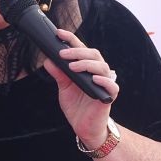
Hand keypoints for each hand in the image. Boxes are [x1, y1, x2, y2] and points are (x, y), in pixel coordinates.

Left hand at [42, 29, 118, 147]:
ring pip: (102, 67)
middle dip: (77, 51)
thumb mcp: (63, 88)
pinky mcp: (110, 96)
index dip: (71, 40)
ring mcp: (105, 83)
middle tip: (62, 54)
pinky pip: (112, 86)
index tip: (59, 34)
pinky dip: (103, 81)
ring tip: (72, 67)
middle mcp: (97, 72)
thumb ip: (59, 74)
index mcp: (86, 68)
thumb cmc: (76, 106)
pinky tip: (94, 79)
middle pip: (93, 54)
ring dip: (86, 64)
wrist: (84, 127)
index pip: (81, 49)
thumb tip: (48, 60)